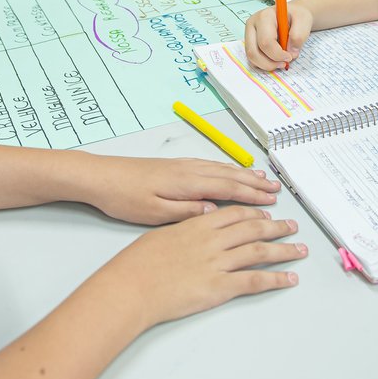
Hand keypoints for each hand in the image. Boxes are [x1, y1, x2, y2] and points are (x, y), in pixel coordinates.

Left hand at [80, 156, 280, 224]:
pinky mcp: (175, 166)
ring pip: (222, 168)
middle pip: (230, 175)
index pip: (228, 188)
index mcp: (187, 183)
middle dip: (255, 183)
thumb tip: (214, 212)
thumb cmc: (124, 196)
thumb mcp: (154, 213)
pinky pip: (210, 165)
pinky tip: (231, 171)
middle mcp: (189, 170)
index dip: (252, 195)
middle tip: (277, 190)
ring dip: (244, 174)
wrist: (100, 176)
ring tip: (263, 179)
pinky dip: (227, 168)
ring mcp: (182, 166)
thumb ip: (186, 213)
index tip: (271, 202)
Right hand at [102, 206, 304, 328]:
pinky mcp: (220, 287)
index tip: (266, 212)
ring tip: (299, 250)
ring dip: (284, 250)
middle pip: (253, 227)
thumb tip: (199, 220)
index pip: (235, 213)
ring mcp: (218, 263)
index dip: (254, 212)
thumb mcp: (161, 232)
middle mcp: (213, 240)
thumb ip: (185, 225)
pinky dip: (276, 279)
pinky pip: (255, 280)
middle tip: (292, 226)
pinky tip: (290, 279)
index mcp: (198, 224)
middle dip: (277, 226)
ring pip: (260, 251)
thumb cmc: (138, 263)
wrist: (132, 286)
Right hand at [244, 3, 311, 70]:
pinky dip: (263, 64)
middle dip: (270, 63)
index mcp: (265, 16)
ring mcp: (249, 34)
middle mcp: (253, 24)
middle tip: (284, 64)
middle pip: (253, 52)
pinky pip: (252, 59)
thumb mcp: (304, 21)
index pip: (266, 42)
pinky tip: (275, 61)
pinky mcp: (250, 42)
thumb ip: (298, 36)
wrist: (292, 15)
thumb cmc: (297, 16)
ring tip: (281, 63)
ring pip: (251, 58)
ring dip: (267, 65)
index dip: (278, 54)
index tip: (290, 57)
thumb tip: (290, 52)